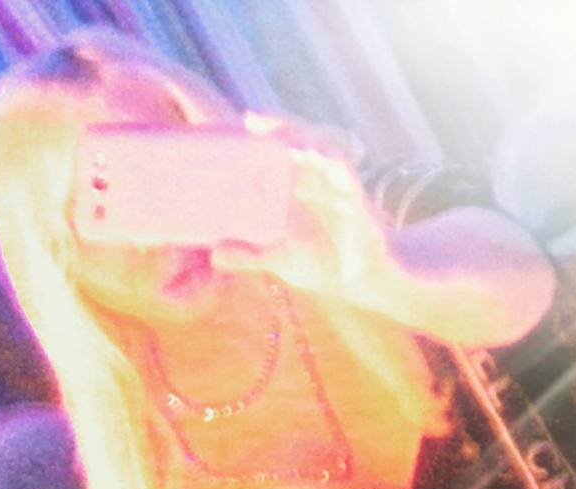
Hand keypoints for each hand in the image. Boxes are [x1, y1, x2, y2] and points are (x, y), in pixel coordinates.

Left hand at [212, 141, 391, 306]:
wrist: (361, 282)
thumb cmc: (323, 264)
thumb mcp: (279, 260)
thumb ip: (248, 256)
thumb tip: (214, 254)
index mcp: (296, 189)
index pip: (278, 154)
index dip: (261, 137)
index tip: (237, 125)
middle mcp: (316, 181)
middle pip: (298, 142)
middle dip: (279, 127)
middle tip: (251, 119)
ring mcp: (336, 189)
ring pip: (322, 151)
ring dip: (304, 139)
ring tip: (283, 136)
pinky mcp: (356, 202)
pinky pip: (346, 177)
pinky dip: (334, 166)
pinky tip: (320, 157)